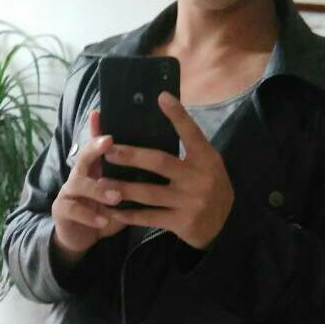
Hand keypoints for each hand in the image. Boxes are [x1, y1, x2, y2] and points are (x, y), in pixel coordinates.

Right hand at [51, 109, 127, 255]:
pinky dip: (90, 215)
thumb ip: (131, 183)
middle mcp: (79, 175)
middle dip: (95, 148)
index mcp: (95, 169)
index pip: (95, 145)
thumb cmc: (105, 213)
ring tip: (116, 196)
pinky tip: (104, 220)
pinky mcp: (62, 210)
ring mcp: (68, 191)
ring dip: (98, 189)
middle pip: (84, 156)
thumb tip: (159, 168)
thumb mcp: (120, 196)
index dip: (96, 129)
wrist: (82, 237)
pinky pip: (74, 210)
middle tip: (109, 143)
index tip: (100, 113)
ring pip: (79, 184)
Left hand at [101, 91, 234, 249]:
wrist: (223, 226)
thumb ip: (190, 148)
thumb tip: (163, 118)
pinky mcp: (182, 222)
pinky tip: (112, 211)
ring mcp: (190, 201)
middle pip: (160, 162)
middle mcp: (199, 178)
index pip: (191, 132)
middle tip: (107, 151)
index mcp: (206, 158)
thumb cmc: (209, 187)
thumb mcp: (207, 164)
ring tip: (101, 182)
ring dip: (122, 187)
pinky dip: (129, 215)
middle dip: (131, 156)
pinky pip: (149, 218)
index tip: (161, 97)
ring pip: (149, 193)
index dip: (177, 115)